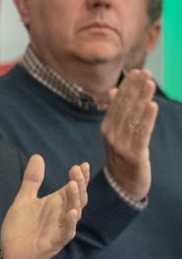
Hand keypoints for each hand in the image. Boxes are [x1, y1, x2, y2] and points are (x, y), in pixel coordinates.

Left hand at [0, 156, 88, 258]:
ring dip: (75, 200)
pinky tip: (72, 213)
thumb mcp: (24, 200)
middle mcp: (61, 216)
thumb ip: (32, 181)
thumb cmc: (21, 228)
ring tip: (73, 185)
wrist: (11, 255)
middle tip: (77, 169)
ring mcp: (59, 230)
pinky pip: (66, 233)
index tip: (83, 164)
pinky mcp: (53, 243)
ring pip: (74, 214)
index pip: (73, 189)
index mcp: (56, 205)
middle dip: (79, 184)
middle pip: (77, 199)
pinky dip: (70, 223)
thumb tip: (38, 156)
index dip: (79, 178)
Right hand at [101, 69, 156, 200]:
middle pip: (124, 107)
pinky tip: (152, 106)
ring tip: (150, 84)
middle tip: (145, 72)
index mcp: (107, 127)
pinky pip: (141, 133)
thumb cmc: (122, 157)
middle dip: (135, 88)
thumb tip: (114, 90)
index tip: (137, 71)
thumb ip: (117, 112)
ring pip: (133, 117)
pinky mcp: (134, 154)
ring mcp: (121, 145)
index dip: (127, 87)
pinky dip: (147, 119)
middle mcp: (111, 134)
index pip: (117, 103)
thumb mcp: (117, 134)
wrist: (122, 187)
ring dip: (142, 99)